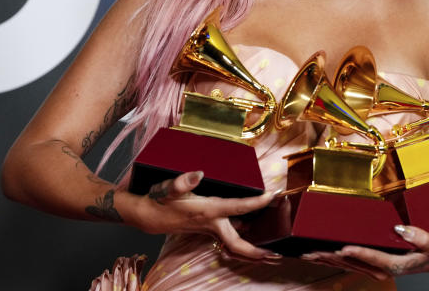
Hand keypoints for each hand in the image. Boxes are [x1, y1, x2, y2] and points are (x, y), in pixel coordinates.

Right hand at [129, 171, 281, 263]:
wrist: (150, 216)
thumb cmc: (161, 201)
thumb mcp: (169, 188)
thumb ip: (184, 181)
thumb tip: (199, 173)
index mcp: (209, 211)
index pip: (239, 207)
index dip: (257, 201)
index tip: (272, 195)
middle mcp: (213, 224)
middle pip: (239, 244)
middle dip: (257, 253)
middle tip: (278, 255)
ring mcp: (211, 230)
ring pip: (236, 245)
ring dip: (253, 251)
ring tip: (272, 254)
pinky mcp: (209, 230)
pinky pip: (230, 240)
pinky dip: (243, 244)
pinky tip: (253, 237)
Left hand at [300, 225, 428, 279]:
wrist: (427, 258)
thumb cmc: (426, 249)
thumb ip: (418, 236)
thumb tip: (401, 229)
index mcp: (392, 264)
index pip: (372, 258)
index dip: (357, 253)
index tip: (343, 248)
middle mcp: (380, 269)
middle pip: (352, 262)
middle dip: (331, 256)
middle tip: (313, 250)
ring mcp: (372, 268)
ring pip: (345, 264)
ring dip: (326, 259)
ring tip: (308, 253)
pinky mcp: (367, 265)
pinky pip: (346, 263)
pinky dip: (330, 259)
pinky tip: (318, 255)